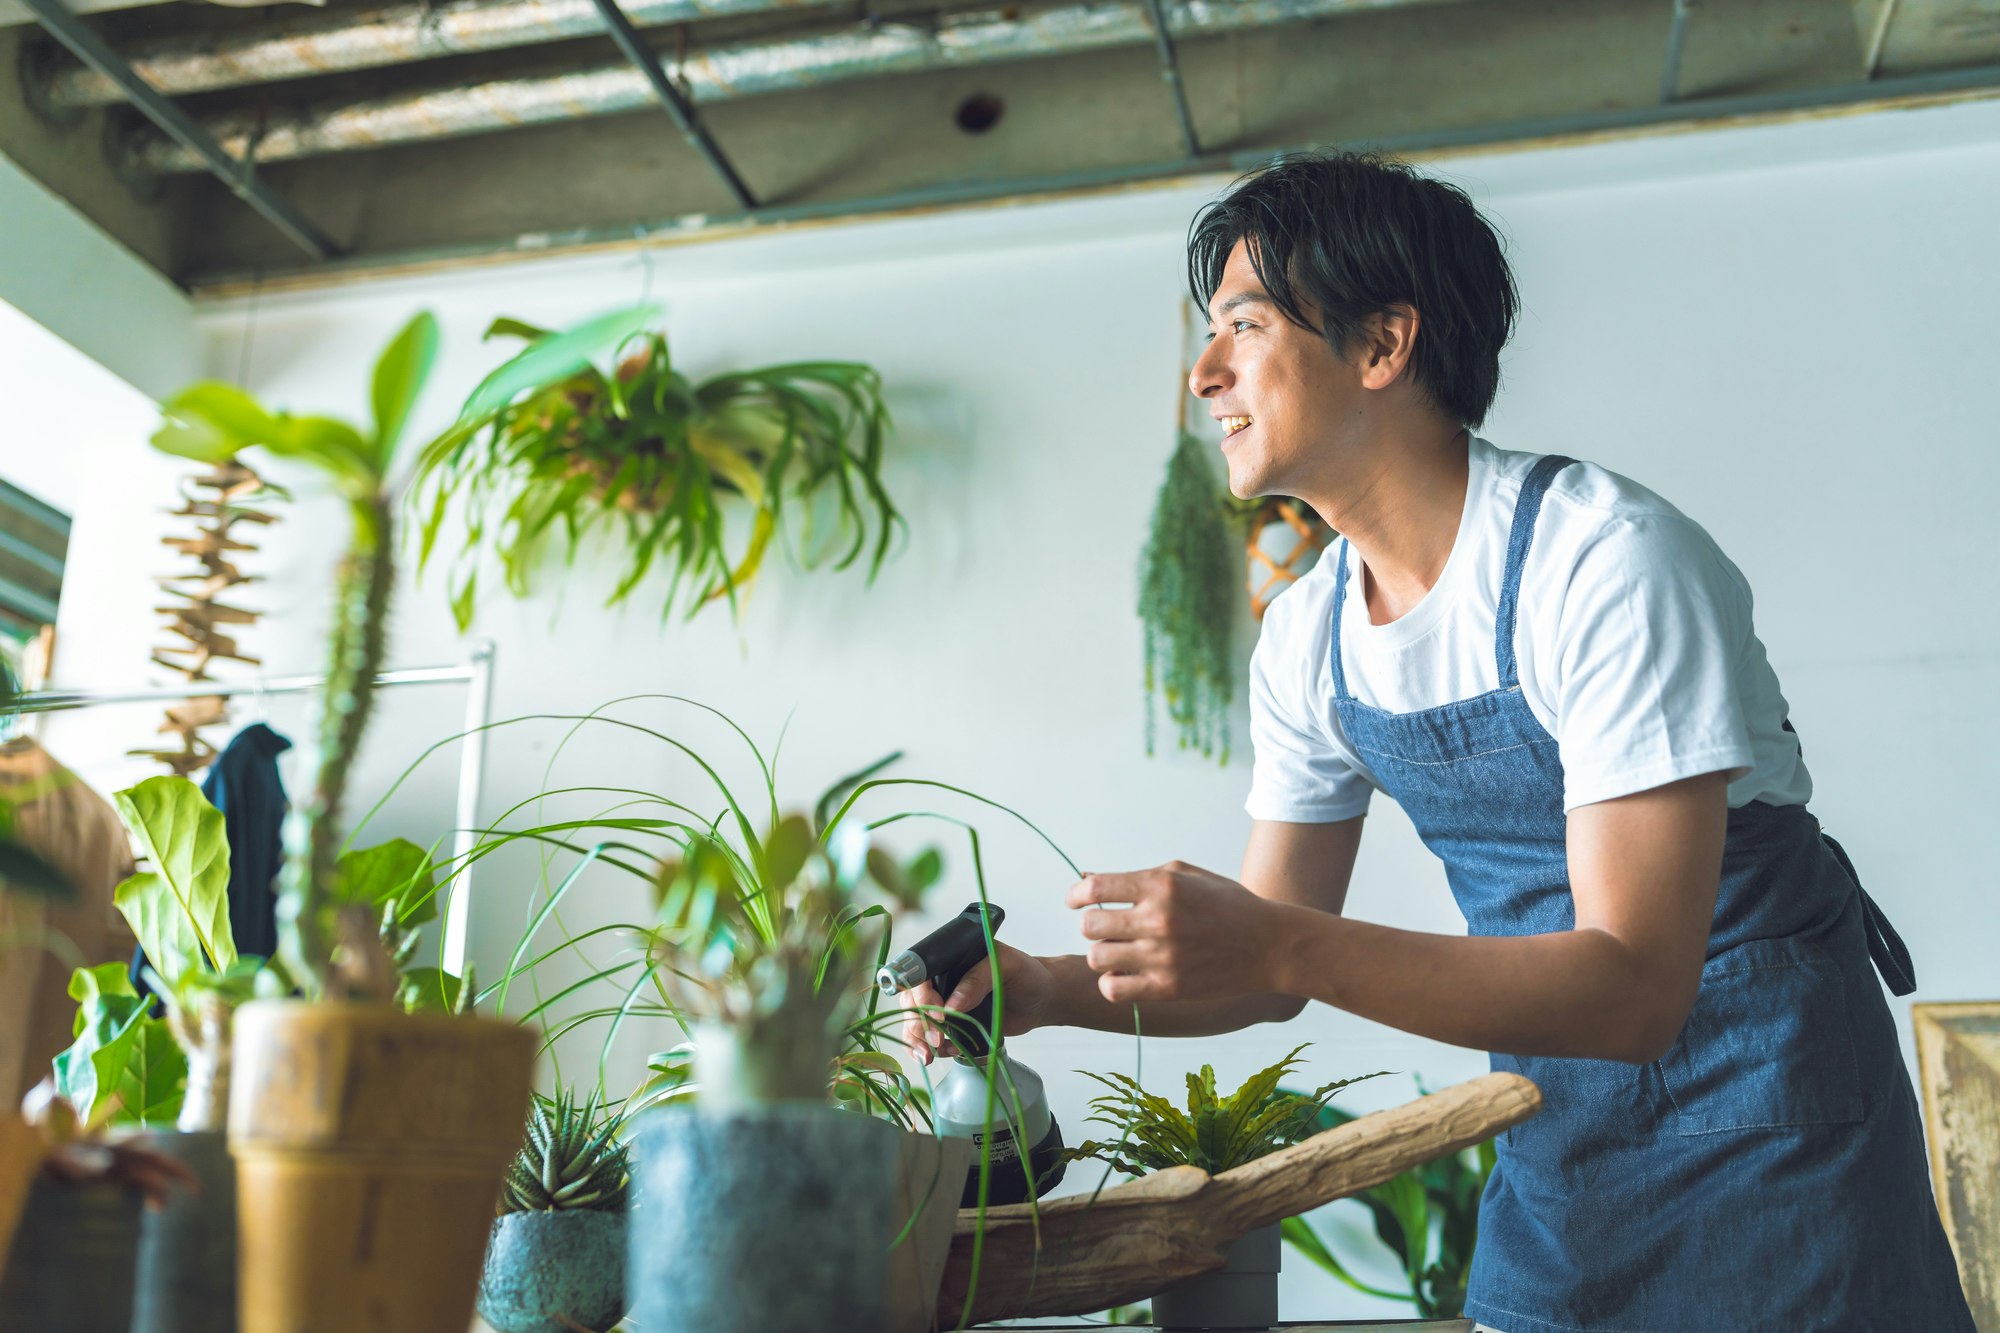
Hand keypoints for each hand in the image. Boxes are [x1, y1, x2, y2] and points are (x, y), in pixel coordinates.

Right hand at [897, 941, 1051, 1065]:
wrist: (1041, 999)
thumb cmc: (1027, 975)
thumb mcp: (1006, 966)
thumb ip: (979, 980)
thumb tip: (952, 1006)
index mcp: (950, 959)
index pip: (921, 973)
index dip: (922, 994)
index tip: (936, 1013)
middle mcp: (942, 981)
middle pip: (912, 1001)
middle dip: (918, 1023)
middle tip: (936, 1039)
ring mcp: (945, 1004)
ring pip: (915, 1022)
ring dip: (916, 1040)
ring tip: (929, 1055)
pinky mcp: (952, 1026)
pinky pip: (929, 1039)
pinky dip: (927, 1049)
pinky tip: (939, 1055)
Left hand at [1069, 860, 1284, 1003]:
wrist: (1269, 945)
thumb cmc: (1226, 904)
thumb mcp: (1186, 875)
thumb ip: (1139, 876)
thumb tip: (1088, 879)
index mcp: (1161, 886)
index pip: (1094, 888)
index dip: (1077, 895)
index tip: (1078, 901)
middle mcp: (1158, 920)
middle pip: (1090, 925)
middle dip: (1093, 924)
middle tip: (1108, 926)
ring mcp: (1162, 956)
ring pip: (1097, 957)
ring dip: (1102, 952)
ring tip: (1118, 950)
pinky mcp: (1167, 987)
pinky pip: (1113, 989)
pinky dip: (1111, 982)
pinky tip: (1124, 974)